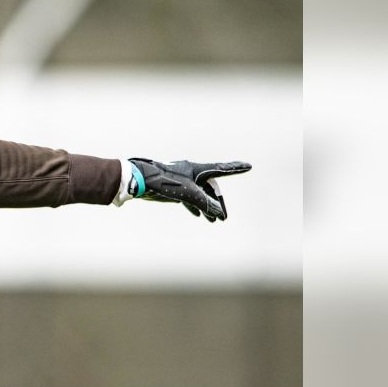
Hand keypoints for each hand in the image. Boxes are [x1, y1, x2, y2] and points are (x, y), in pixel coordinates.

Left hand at [128, 159, 250, 221]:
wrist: (139, 180)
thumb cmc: (163, 181)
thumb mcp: (187, 193)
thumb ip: (203, 202)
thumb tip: (217, 212)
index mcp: (198, 169)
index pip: (222, 169)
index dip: (236, 168)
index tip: (248, 166)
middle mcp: (192, 173)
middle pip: (211, 188)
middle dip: (217, 203)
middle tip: (223, 217)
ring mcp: (184, 181)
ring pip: (200, 194)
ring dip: (207, 207)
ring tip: (213, 221)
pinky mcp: (175, 189)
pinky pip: (190, 198)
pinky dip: (195, 206)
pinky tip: (198, 215)